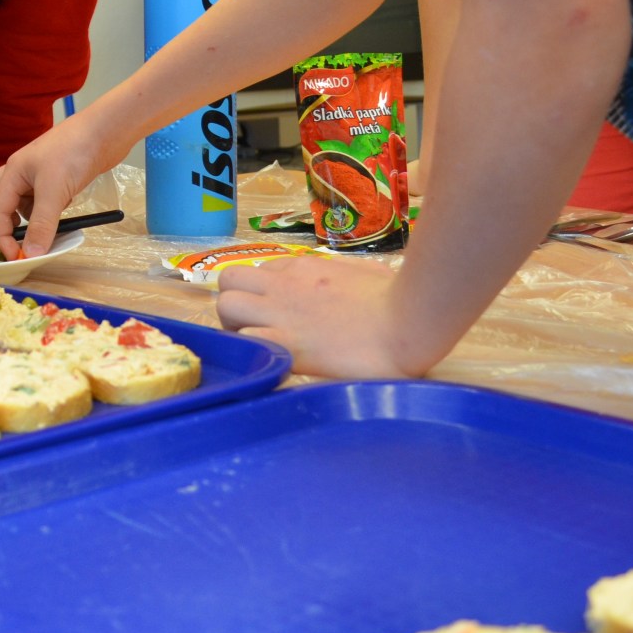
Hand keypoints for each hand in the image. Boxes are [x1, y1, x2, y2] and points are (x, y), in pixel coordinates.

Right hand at [0, 110, 119, 259]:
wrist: (106, 131)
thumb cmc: (74, 152)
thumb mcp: (54, 191)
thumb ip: (42, 224)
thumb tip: (30, 254)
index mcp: (12, 172)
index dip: (1, 236)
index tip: (15, 257)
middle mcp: (21, 173)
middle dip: (1, 222)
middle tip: (16, 238)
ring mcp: (38, 175)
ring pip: (19, 202)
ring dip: (25, 218)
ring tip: (42, 227)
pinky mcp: (55, 179)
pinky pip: (40, 201)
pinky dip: (45, 212)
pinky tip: (60, 213)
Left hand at [216, 252, 423, 378]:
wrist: (406, 321)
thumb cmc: (398, 298)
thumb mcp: (370, 274)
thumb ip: (352, 275)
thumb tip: (360, 278)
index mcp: (304, 269)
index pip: (260, 272)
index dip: (261, 293)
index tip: (277, 313)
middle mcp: (284, 284)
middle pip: (229, 281)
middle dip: (233, 306)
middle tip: (256, 329)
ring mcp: (280, 311)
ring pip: (226, 306)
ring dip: (233, 328)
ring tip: (259, 348)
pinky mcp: (284, 341)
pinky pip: (244, 339)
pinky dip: (249, 351)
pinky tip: (270, 363)